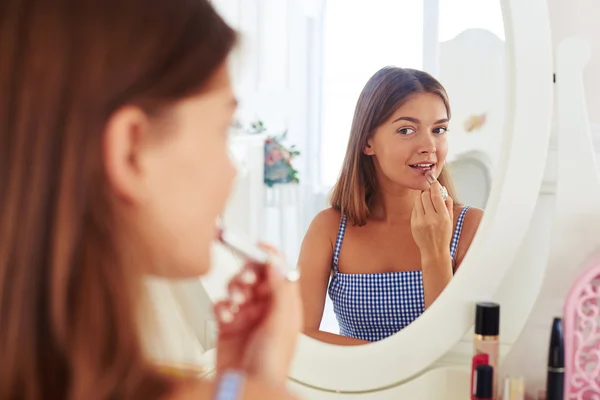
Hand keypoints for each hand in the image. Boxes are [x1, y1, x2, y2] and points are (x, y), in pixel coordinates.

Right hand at [214, 245, 301, 387]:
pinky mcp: (227, 325)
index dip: (270, 256)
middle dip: (248, 274)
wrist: (248, 386)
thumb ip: (279, 290)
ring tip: (235, 302)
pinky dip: (221, 306)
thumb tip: (277, 261)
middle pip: (255, 276)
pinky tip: (225, 315)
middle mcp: (265, 307)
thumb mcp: (281, 322)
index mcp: (284, 305)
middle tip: (245, 280)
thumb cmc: (273, 364)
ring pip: (236, 287)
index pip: (278, 271)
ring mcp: (245, 315)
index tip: (259, 245)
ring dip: (234, 289)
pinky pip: (221, 304)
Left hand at [411, 180, 453, 259]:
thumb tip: (444, 191)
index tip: (434, 182)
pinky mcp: (413, 224)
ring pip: (418, 200)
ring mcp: (421, 221)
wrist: (434, 251)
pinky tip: (423, 212)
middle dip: (428, 192)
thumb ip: (448, 205)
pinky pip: (414, 209)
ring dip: (422, 198)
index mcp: (443, 217)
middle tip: (430, 193)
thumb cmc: (444, 235)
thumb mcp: (450, 220)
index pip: (436, 196)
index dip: (435, 186)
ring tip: (427, 203)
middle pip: (425, 196)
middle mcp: (431, 218)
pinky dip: (418, 207)